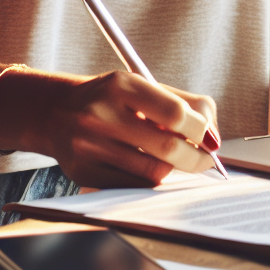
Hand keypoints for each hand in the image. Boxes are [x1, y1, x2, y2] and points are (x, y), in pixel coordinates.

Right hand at [10, 69, 219, 188]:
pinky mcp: (83, 172)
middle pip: (167, 147)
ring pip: (153, 171)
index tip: (209, 137)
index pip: (175, 113)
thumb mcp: (142, 85)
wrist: (56, 111)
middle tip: (205, 159)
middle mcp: (101, 113)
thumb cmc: (111, 98)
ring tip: (176, 160)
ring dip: (173, 169)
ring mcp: (89, 145)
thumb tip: (213, 137)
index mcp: (121, 84)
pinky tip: (151, 168)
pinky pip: (133, 185)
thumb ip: (182, 103)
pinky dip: (151, 181)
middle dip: (196, 158)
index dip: (200, 129)